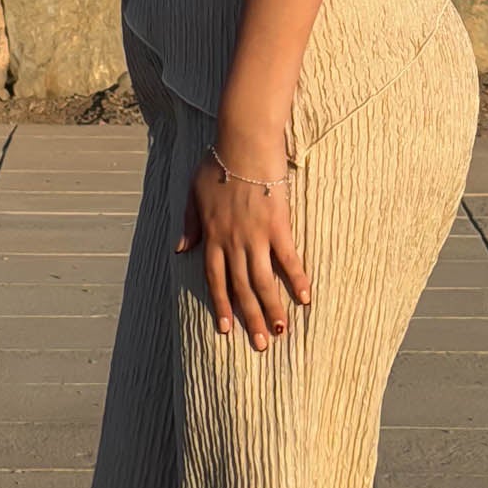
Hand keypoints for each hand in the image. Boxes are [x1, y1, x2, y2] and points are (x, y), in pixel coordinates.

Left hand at [174, 132, 311, 349]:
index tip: (228, 329)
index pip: (215, 280)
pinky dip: (297, 278)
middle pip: (241, 287)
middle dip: (250, 318)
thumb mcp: (194, 192)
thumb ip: (189, 223)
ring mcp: (255, 235)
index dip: (222, 305)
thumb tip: (182, 249)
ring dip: (272, 307)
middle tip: (261, 344)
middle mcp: (232, 241)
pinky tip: (305, 297)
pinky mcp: (277, 224)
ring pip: (263, 280)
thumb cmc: (217, 161)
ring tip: (280, 330)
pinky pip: (288, 258)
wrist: (243, 142)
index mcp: (212, 235)